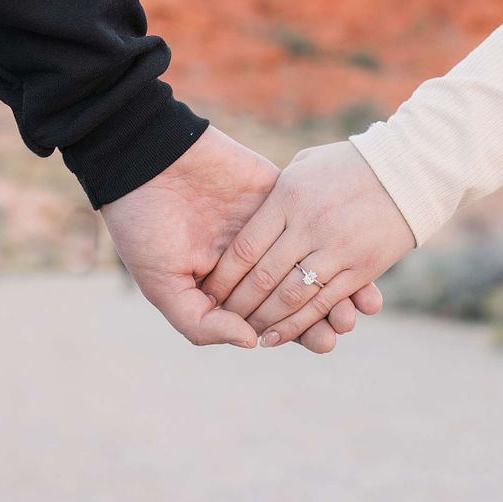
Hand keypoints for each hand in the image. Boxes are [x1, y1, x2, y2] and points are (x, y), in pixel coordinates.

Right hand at [101, 126, 382, 352]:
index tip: (323, 342)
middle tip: (342, 327)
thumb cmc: (144, 227)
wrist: (145, 159)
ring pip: (313, 263)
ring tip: (357, 304)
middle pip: (298, 296)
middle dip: (325, 315)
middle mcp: (251, 263)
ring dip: (339, 284)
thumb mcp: (163, 285)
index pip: (270, 318)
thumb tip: (252, 341)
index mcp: (224, 288)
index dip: (298, 332)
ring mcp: (269, 229)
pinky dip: (337, 242)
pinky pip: (316, 224)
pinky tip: (358, 257)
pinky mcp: (280, 196)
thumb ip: (202, 323)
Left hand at [200, 140, 413, 345]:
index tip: (209, 292)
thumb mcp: (304, 167)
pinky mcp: (362, 268)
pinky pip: (323, 303)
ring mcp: (337, 249)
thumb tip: (247, 219)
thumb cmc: (349, 165)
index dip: (224, 276)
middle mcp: (309, 226)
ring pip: (290, 297)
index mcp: (288, 198)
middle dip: (238, 305)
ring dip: (265, 321)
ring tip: (248, 333)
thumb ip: (276, 194)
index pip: (245, 247)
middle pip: (263, 277)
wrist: (409, 168)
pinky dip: (297, 325)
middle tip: (224, 319)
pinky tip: (276, 337)